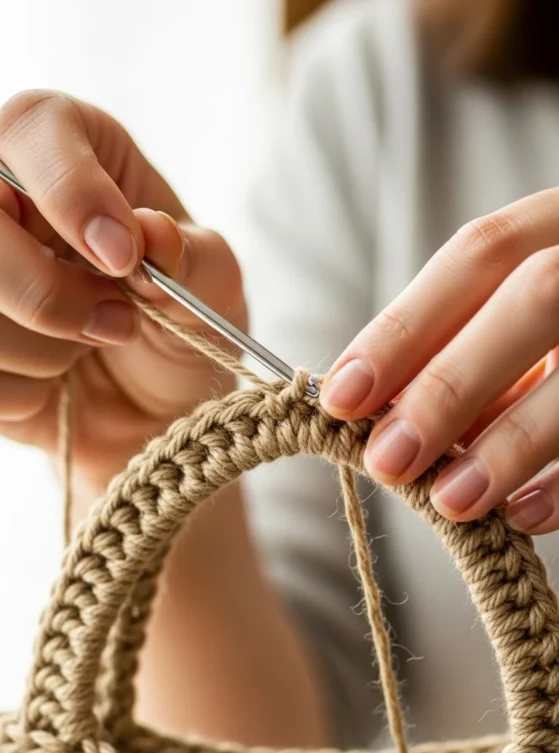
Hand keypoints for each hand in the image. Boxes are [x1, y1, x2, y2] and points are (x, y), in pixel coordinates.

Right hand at [0, 91, 245, 492]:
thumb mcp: (213, 290)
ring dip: (48, 352)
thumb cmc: (180, 328)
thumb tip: (154, 234)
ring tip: (92, 347)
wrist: (155, 409)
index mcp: (67, 150)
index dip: (71, 190)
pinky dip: (27, 392)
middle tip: (119, 322)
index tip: (123, 254)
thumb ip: (194, 257)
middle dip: (47, 289)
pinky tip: (53, 380)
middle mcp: (4, 200)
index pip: (34, 130)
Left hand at [321, 188, 558, 534]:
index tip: (342, 395)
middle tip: (389, 460)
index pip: (480, 253)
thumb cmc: (554, 336)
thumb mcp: (520, 321)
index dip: (406, 324)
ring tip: (451, 501)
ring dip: (511, 441)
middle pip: (535, 295)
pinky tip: (522, 514)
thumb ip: (466, 346)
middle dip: (450, 383)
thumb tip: (379, 410)